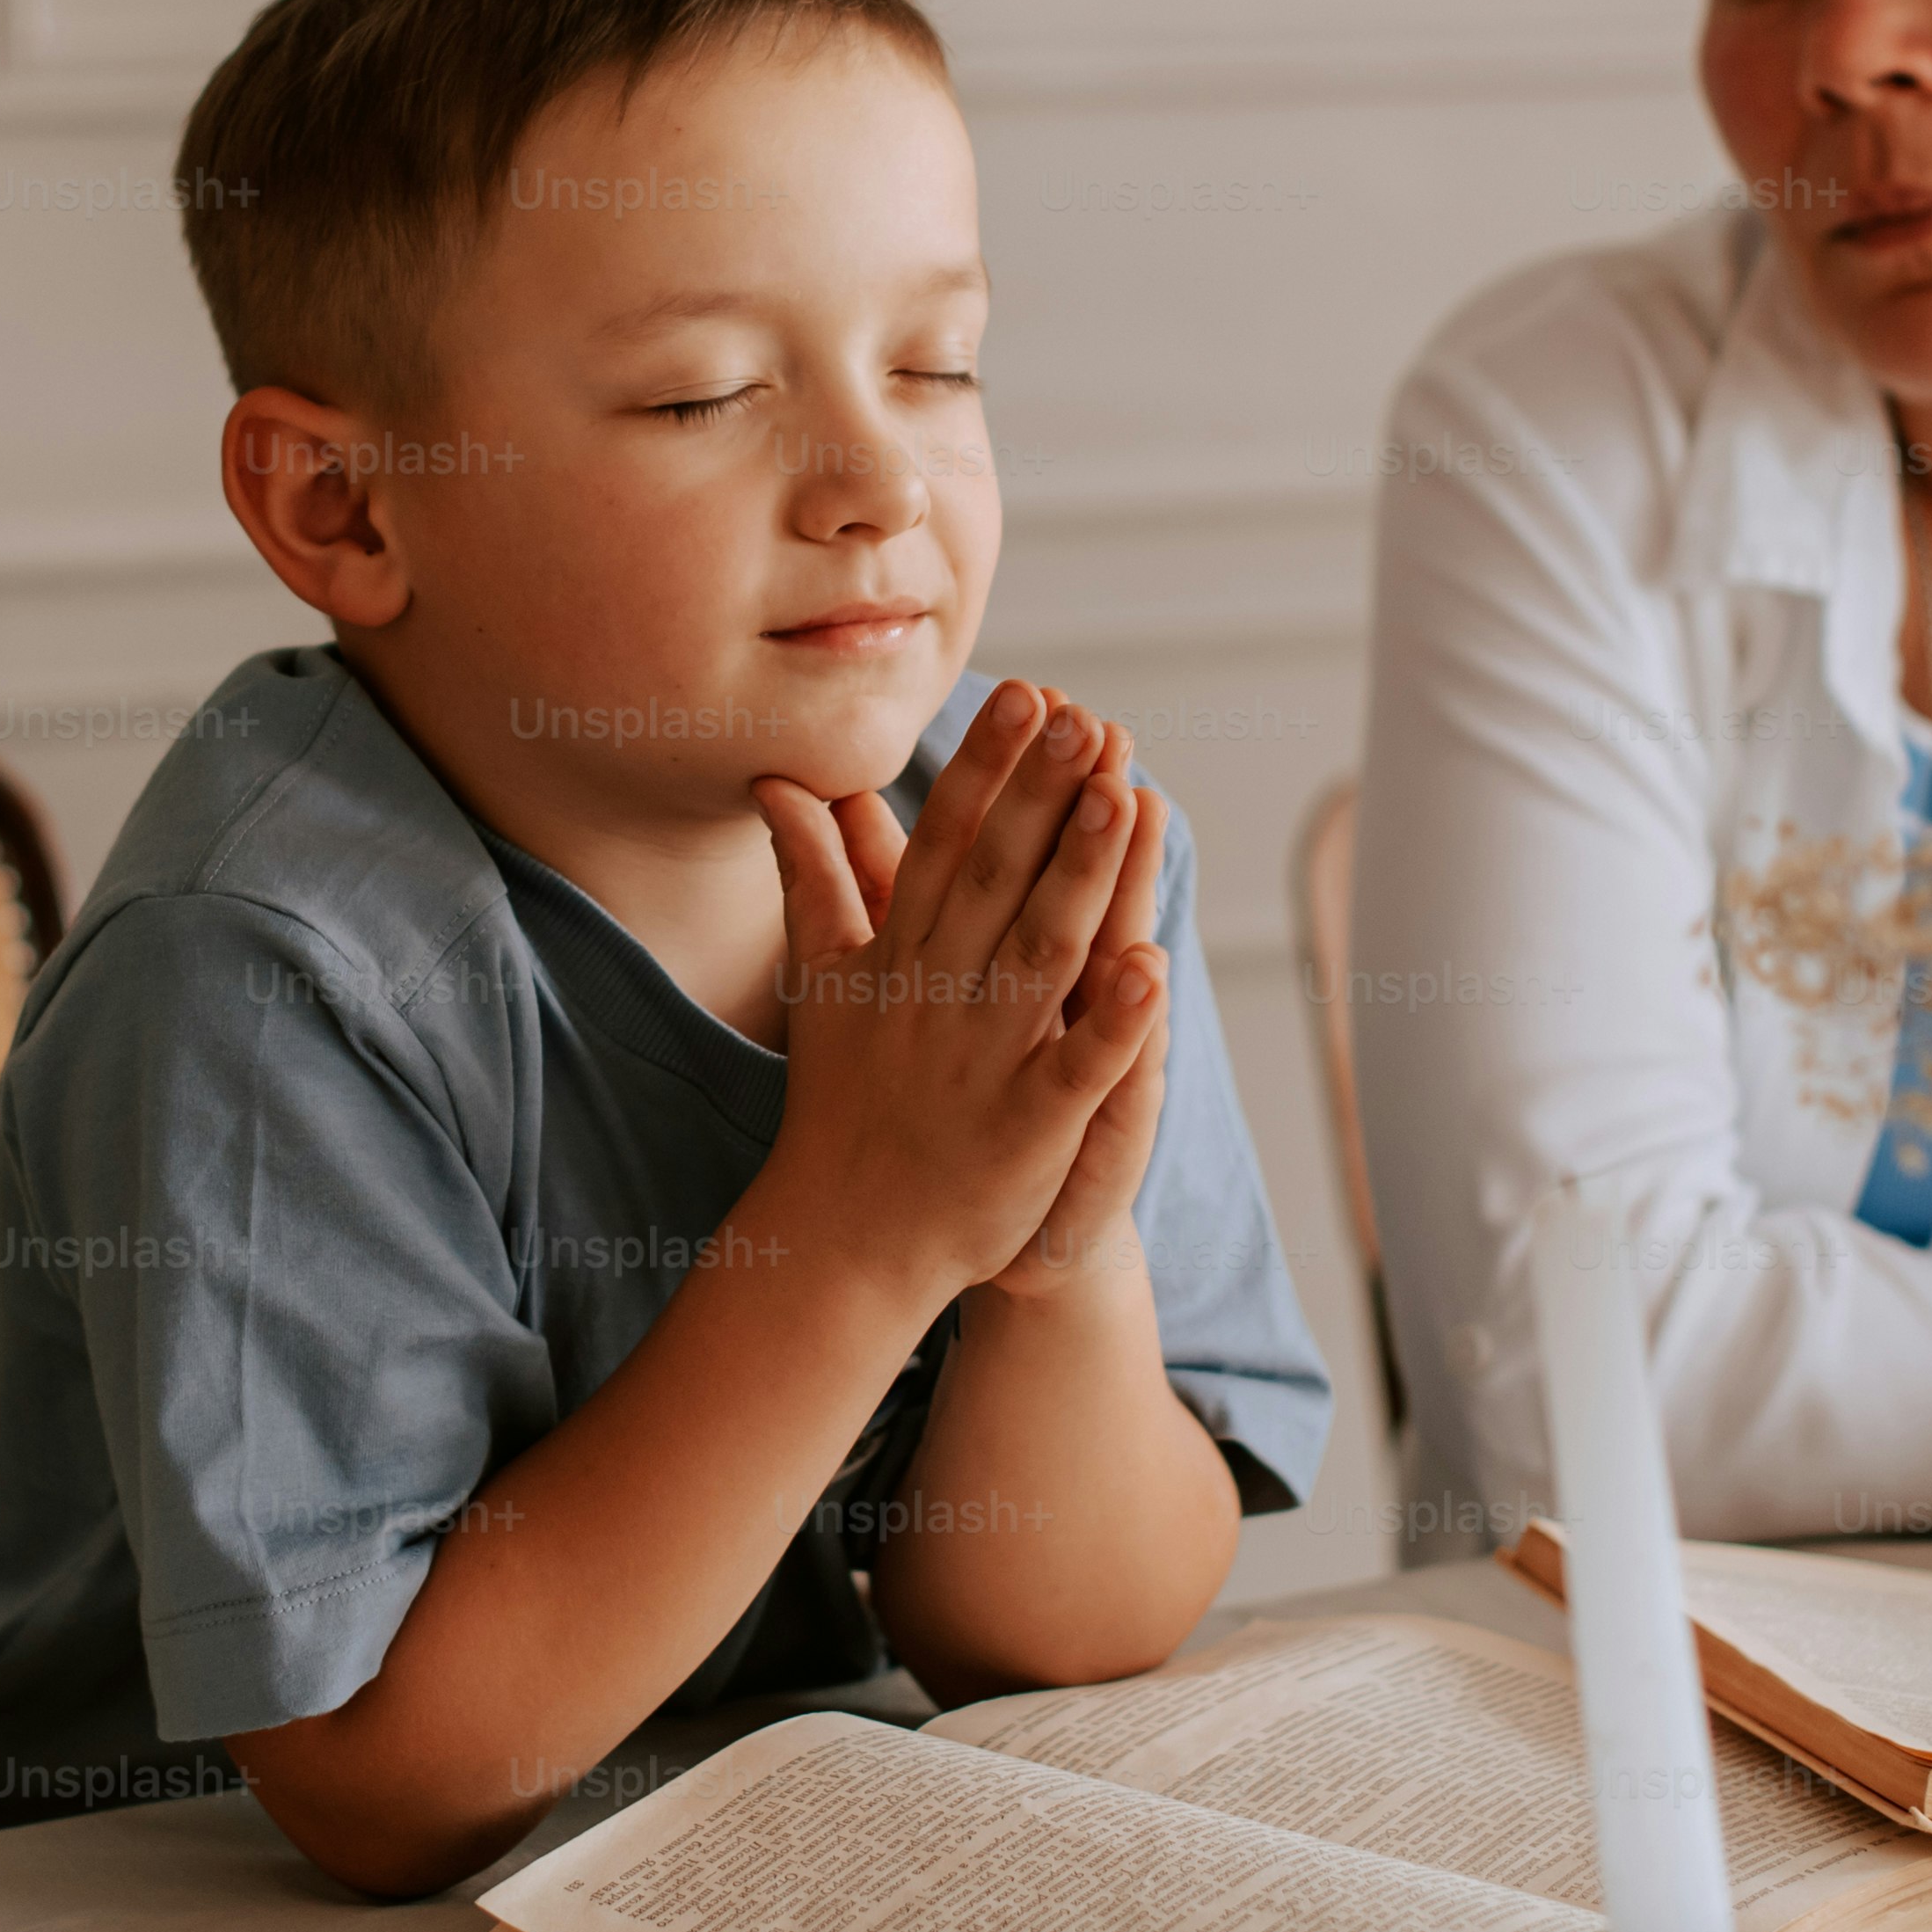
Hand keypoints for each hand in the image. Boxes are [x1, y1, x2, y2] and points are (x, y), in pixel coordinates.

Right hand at [750, 681, 1165, 1320]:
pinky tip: (1151, 968)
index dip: (985, 769)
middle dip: (1041, 797)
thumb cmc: (843, 1098)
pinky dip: (1112, 1024)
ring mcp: (982, 1059)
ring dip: (1081, 877)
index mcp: (899, 952)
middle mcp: (938, 992)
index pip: (944, 840)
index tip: (1026, 695)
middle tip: (1086, 718)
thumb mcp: (823, 976)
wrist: (845, 1236)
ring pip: (1041, 954)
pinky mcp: (1024, 1127)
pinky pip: (1075, 1069)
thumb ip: (814, 875)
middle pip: (995, 878)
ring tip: (1123, 798)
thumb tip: (780, 785)